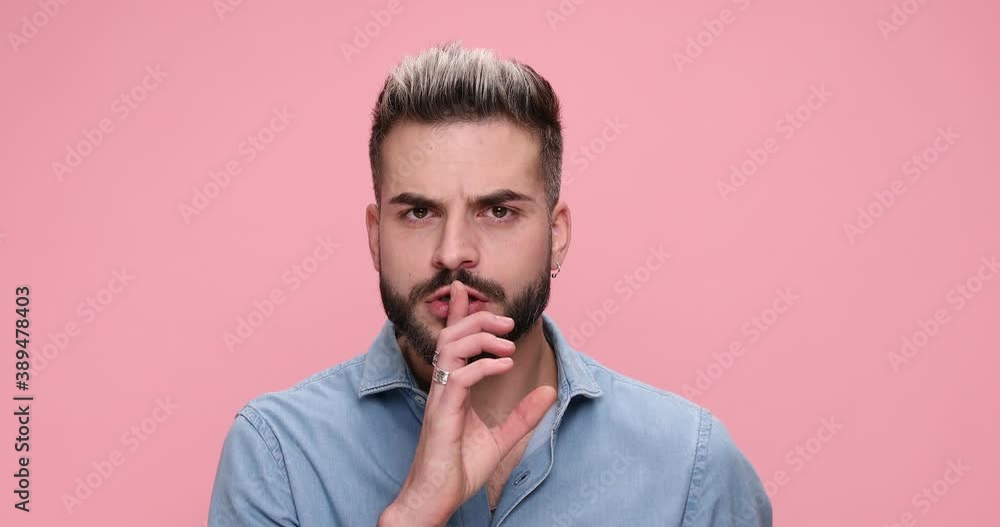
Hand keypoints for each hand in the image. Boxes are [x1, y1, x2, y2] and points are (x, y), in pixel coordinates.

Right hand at [380, 280, 557, 526]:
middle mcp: (442, 388)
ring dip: (480, 338)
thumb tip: (548, 391)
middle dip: (477, 319)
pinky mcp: (442, 414)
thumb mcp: (501, 438)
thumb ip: (523, 415)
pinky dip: (484, 366)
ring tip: (508, 343)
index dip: (459, 313)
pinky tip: (505, 366)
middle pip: (451, 336)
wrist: (436, 498)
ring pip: (450, 349)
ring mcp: (440, 399)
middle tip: (507, 322)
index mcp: (452, 388)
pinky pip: (460, 378)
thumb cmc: (458, 469)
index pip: (453, 342)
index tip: (466, 290)